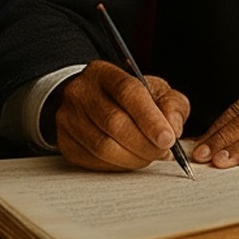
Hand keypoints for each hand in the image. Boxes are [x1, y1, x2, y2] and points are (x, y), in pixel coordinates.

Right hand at [52, 60, 191, 171]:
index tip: (168, 139)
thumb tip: (174, 128)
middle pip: (114, 123)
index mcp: (104, 73)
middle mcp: (81, 92)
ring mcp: (68, 117)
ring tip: (148, 155)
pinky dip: (118, 166)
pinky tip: (129, 159)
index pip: (128, 92)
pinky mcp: (65, 142)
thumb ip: (172, 105)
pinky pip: (94, 162)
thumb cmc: (127, 98)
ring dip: (134, 158)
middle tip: (163, 151)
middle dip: (145, 144)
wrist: (89, 101)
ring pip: (103, 147)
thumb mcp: (155, 91)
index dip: (150, 118)